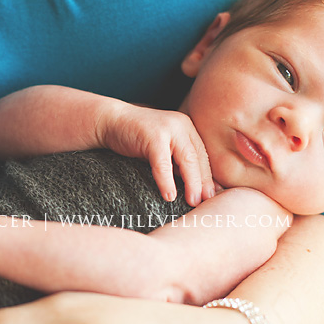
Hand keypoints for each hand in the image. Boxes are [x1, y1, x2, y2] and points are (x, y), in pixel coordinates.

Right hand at [99, 104, 213, 205]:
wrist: (111, 121)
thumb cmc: (137, 138)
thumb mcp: (163, 149)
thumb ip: (178, 161)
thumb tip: (197, 187)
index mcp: (187, 128)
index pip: (203, 155)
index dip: (208, 177)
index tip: (212, 196)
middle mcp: (182, 125)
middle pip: (198, 158)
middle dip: (203, 182)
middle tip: (206, 202)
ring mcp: (168, 129)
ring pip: (186, 160)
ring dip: (191, 184)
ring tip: (193, 202)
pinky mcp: (153, 136)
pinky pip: (163, 164)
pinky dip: (166, 182)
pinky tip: (169, 196)